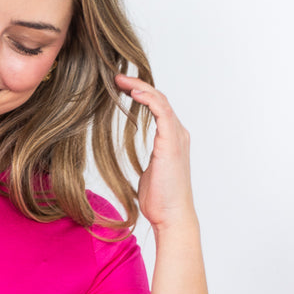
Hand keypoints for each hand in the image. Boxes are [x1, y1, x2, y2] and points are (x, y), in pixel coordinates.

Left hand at [113, 72, 195, 232]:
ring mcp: (176, 136)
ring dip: (140, 87)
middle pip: (158, 99)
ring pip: (160, 100)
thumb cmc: (160, 199)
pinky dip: (148, 98)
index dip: (140, 94)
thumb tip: (129, 159)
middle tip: (116, 78)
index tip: (120, 87)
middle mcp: (177, 133)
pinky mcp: (172, 141)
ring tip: (120, 80)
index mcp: (171, 139)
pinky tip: (134, 93)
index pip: (157, 107)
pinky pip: (161, 111)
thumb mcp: (148, 172)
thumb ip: (146, 159)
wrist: (171, 215)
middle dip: (138, 85)